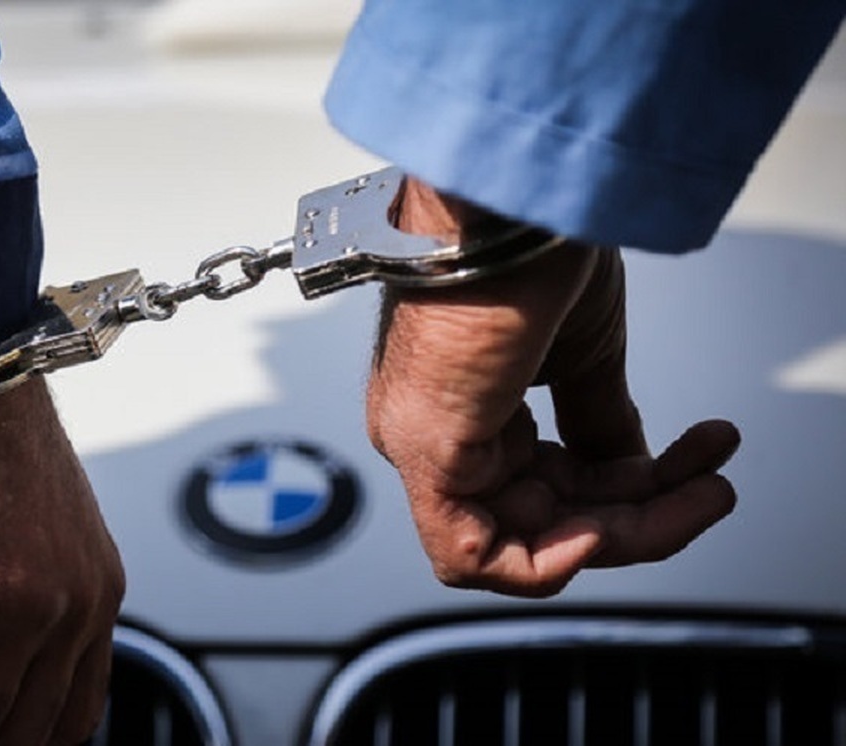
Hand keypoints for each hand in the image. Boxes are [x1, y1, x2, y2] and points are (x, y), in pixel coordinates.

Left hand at [366, 178, 738, 596]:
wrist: (508, 199)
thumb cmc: (528, 243)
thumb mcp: (582, 353)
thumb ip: (598, 422)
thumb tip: (628, 469)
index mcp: (469, 406)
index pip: (550, 489)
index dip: (630, 494)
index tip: (694, 465)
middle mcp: (439, 433)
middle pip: (548, 520)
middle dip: (644, 514)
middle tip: (711, 486)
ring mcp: (427, 445)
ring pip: (527, 540)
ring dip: (627, 530)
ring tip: (702, 488)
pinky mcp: (427, 450)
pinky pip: (472, 555)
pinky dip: (548, 561)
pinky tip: (609, 527)